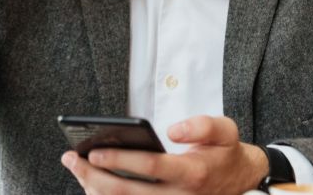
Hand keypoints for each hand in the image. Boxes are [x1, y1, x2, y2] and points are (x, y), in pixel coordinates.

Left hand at [61, 115, 268, 193]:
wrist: (240, 181)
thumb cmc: (225, 152)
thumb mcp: (226, 131)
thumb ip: (202, 125)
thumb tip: (173, 130)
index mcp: (192, 173)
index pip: (150, 168)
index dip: (120, 160)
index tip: (94, 151)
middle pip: (128, 192)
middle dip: (94, 176)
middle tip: (72, 160)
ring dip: (95, 189)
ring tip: (76, 169)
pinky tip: (91, 183)